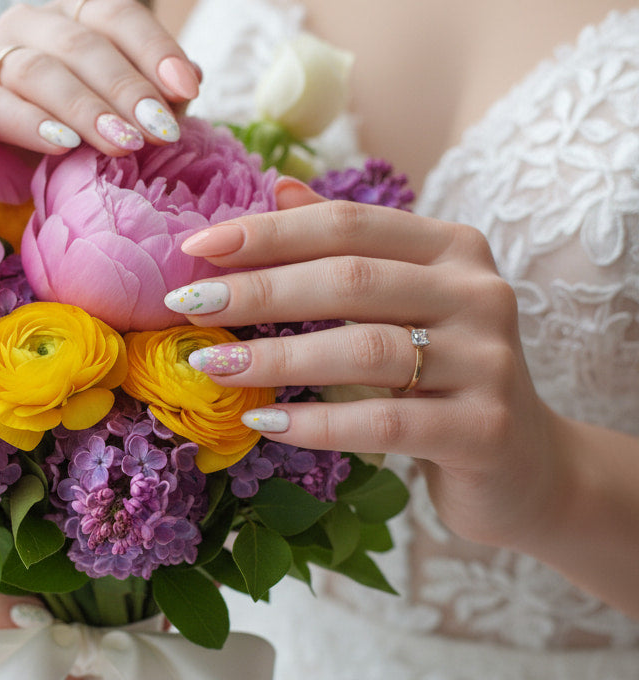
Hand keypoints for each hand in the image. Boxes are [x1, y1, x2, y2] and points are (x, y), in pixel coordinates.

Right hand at [0, 0, 199, 155]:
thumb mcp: (123, 119)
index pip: (115, 14)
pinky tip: (63, 146)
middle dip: (125, 87)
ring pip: (39, 71)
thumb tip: (189, 81)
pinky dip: (32, 125)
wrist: (9, 177)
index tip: (188, 87)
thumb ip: (155, 96)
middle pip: (80, 43)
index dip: (154, 47)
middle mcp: (29, 26)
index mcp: (73, 18)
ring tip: (121, 142)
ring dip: (85, 108)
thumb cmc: (76, 142)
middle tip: (158, 129)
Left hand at [175, 177, 559, 551]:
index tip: (196, 249)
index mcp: (452, 250)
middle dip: (258, 291)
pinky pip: (384, 422)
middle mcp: (478, 293)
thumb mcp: (403, 304)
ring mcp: (486, 361)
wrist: (522, 464)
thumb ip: (348, 248)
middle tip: (187, 304)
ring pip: (365, 350)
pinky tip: (264, 422)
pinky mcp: (482, 428)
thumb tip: (278, 186)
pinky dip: (316, 423)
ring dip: (276, 359)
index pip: (348, 225)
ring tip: (209, 367)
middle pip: (351, 279)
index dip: (268, 233)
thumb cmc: (442, 378)